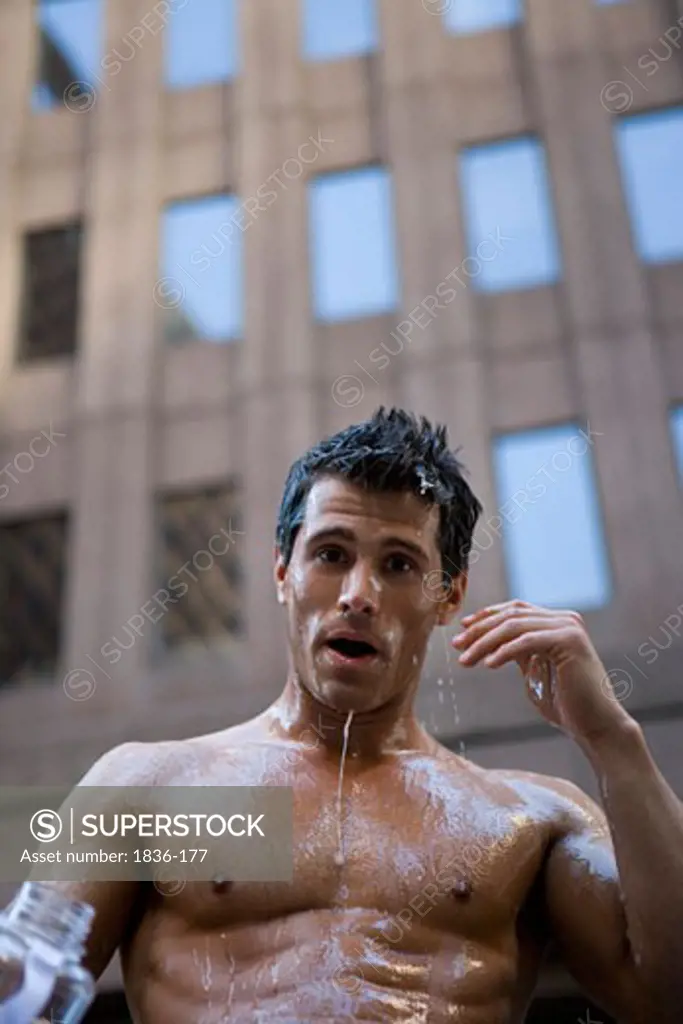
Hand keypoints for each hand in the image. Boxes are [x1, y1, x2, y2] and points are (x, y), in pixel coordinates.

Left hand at [451, 599, 633, 745]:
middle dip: (479, 630)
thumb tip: (488, 638)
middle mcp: (565, 619)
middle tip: (457, 646)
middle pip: (511, 615)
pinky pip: (526, 642)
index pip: (515, 610)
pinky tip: (488, 664)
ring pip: (514, 626)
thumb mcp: (533, 669)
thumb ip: (517, 650)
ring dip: (485, 642)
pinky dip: (503, 652)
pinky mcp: (569, 641)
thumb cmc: (564, 703)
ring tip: (465, 660)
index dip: (486, 616)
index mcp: (557, 622)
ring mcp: (569, 627)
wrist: (594, 726)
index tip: (462, 629)